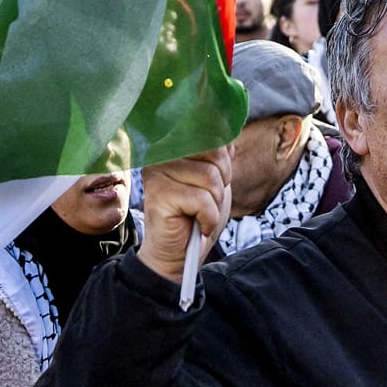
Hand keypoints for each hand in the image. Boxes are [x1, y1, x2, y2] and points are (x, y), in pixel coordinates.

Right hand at [138, 148, 231, 283]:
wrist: (178, 254)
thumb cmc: (196, 216)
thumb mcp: (214, 180)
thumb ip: (219, 155)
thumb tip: (229, 136)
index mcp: (174, 144)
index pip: (211, 132)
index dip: (223, 158)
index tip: (215, 179)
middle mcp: (161, 153)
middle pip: (214, 152)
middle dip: (221, 181)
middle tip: (206, 201)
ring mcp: (158, 173)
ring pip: (211, 177)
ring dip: (215, 203)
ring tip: (200, 213)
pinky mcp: (160, 195)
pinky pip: (202, 200)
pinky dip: (208, 217)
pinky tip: (197, 224)